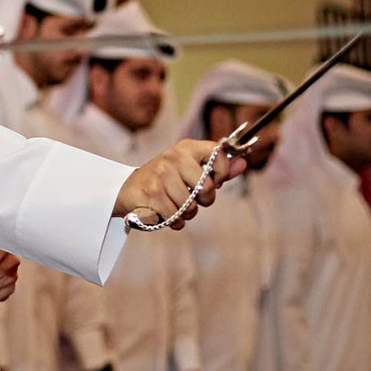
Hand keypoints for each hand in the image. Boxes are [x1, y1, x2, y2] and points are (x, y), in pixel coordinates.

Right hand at [113, 139, 245, 229]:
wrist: (127, 189)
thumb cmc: (165, 180)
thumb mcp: (191, 169)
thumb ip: (218, 168)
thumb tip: (243, 163)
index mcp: (186, 148)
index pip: (219, 155)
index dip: (222, 174)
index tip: (215, 182)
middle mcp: (173, 157)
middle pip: (207, 189)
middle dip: (203, 202)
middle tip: (192, 199)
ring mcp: (160, 175)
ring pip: (190, 207)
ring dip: (186, 214)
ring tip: (176, 207)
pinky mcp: (151, 193)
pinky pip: (175, 217)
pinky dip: (174, 222)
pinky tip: (166, 214)